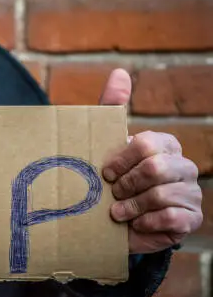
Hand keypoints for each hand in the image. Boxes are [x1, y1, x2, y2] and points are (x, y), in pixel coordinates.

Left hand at [99, 69, 201, 253]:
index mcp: (166, 144)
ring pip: (161, 195)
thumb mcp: (106, 143)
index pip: (146, 145)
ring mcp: (191, 193)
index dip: (122, 161)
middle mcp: (184, 166)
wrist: (112, 223)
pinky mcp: (190, 219)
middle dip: (126, 185)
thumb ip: (112, 107)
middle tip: (112, 194)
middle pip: (155, 170)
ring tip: (117, 212)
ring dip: (131, 206)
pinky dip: (145, 222)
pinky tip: (135, 224)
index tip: (105, 173)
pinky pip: (170, 218)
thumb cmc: (110, 179)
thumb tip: (120, 72)